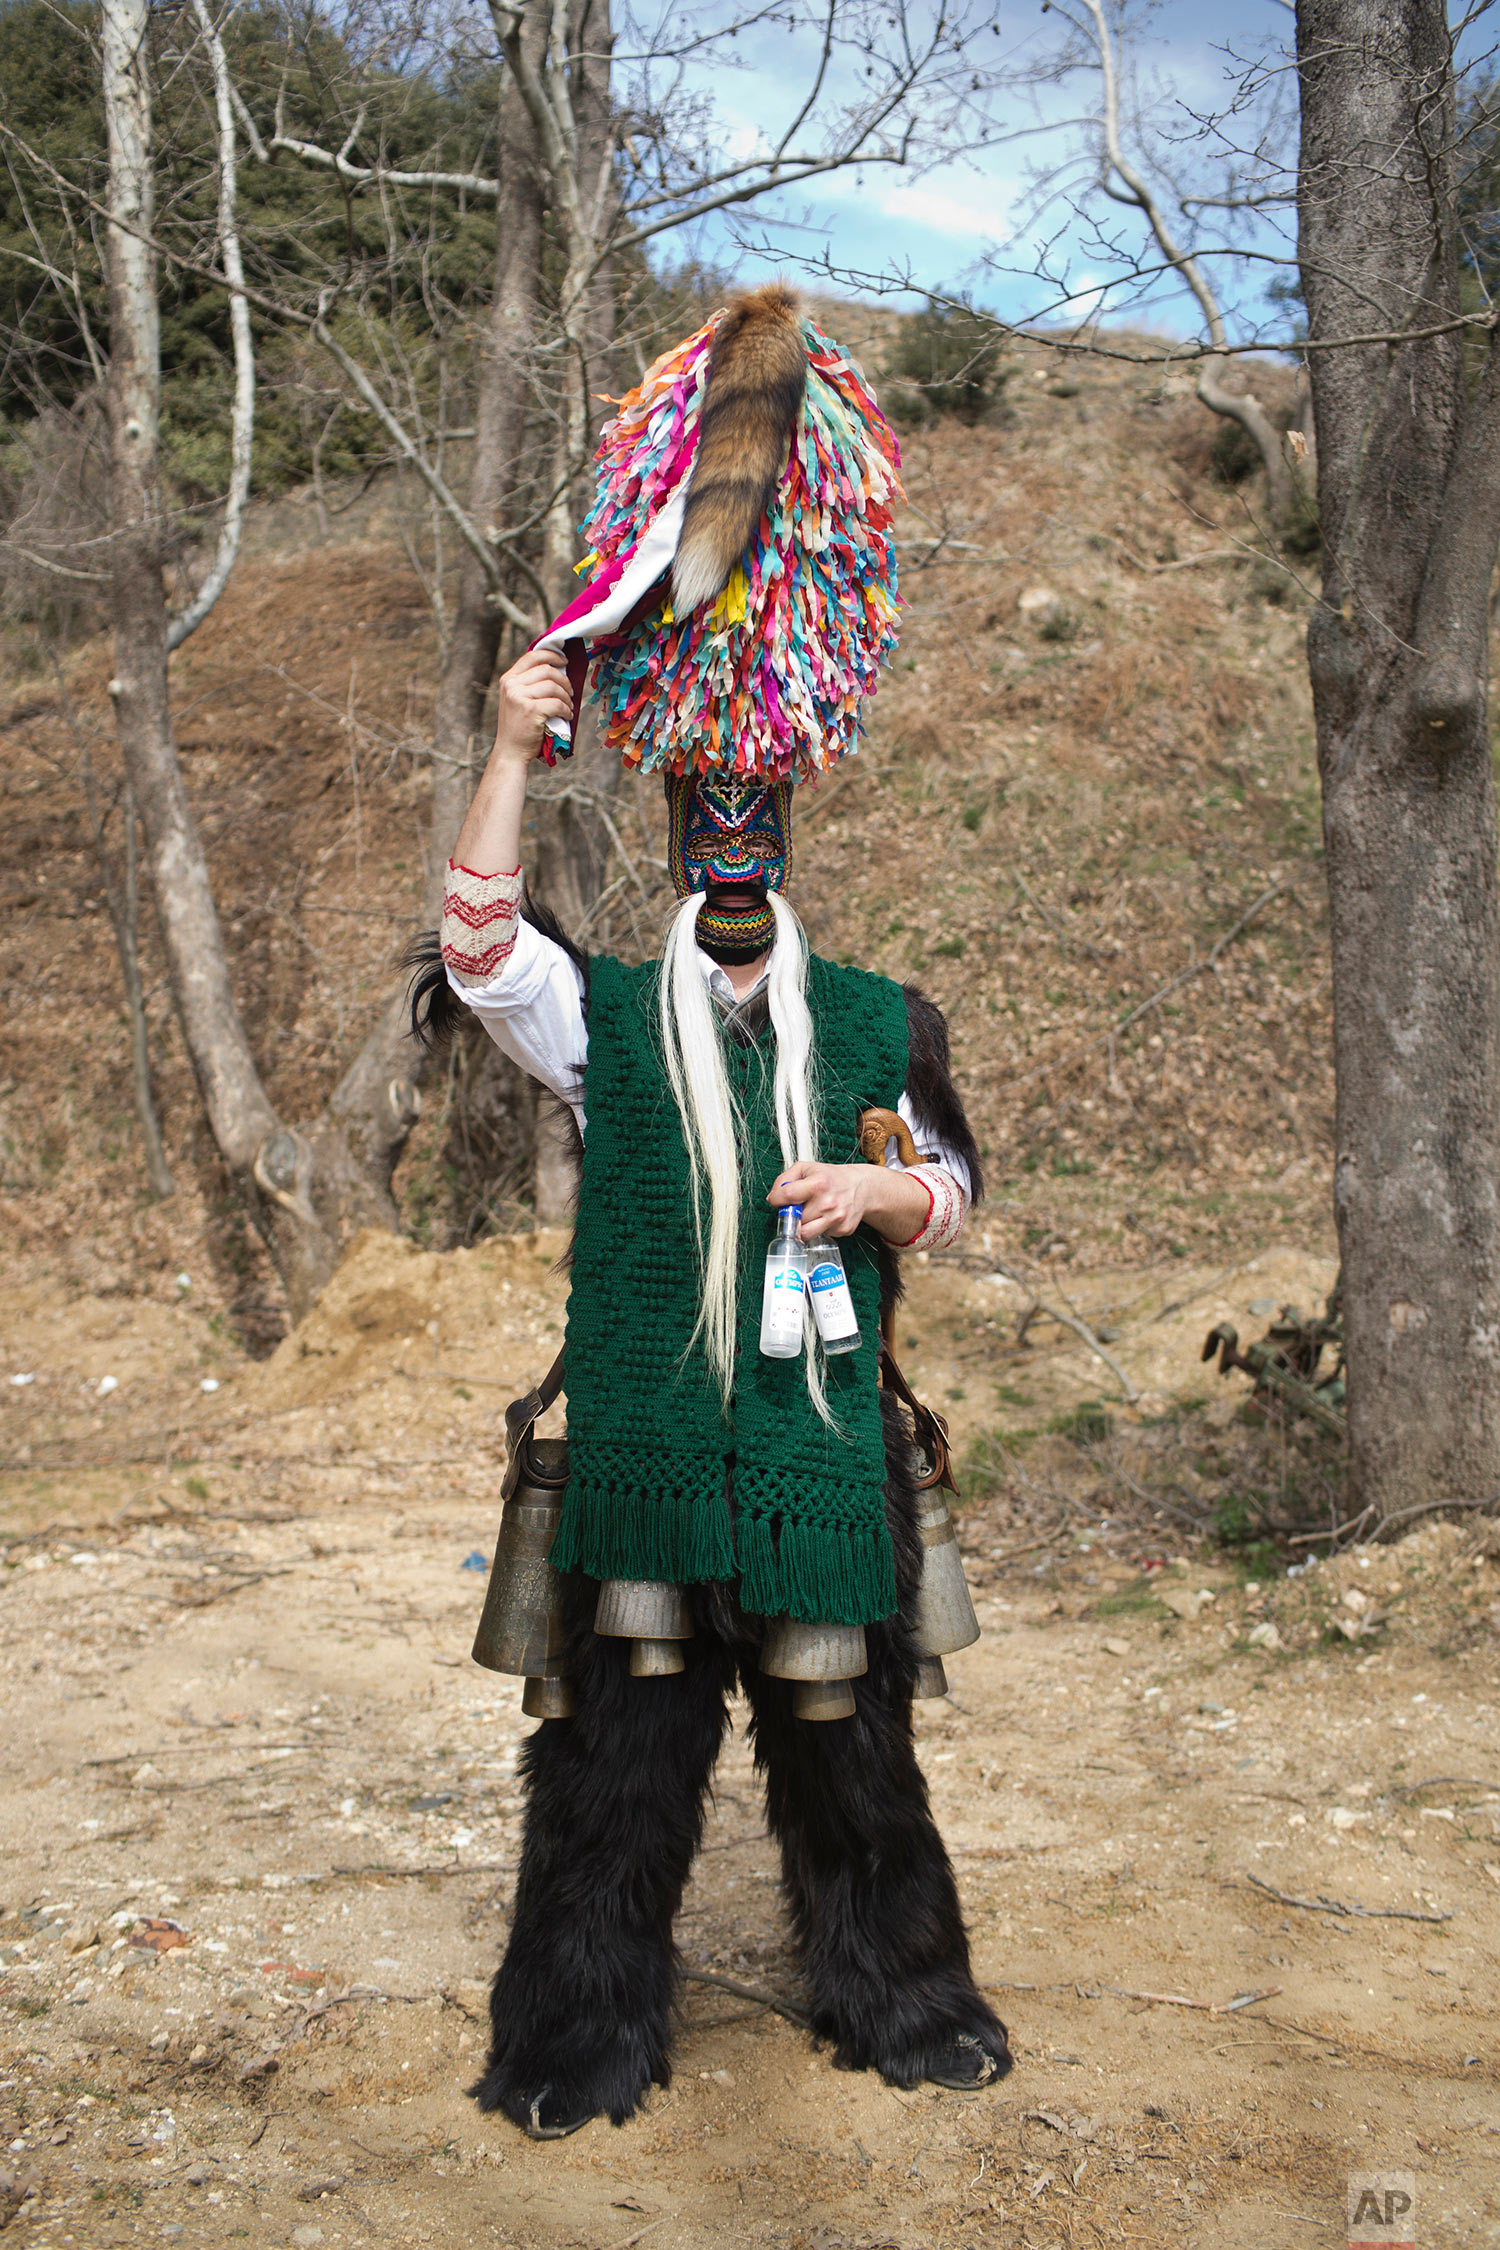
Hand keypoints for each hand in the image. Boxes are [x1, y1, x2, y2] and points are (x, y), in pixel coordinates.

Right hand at [490, 646, 571, 767]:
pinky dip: (566, 710)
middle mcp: (511, 685)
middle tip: (571, 692)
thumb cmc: (519, 727)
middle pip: (547, 670)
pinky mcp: (530, 710)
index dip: (552, 655)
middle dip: (564, 680)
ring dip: (567, 697)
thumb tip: (559, 670)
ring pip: (553, 686)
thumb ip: (530, 684)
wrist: (511, 751)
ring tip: (568, 706)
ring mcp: (519, 697)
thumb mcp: (517, 699)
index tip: (565, 661)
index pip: (532, 656)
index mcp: (508, 679)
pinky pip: (557, 703)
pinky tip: (567, 716)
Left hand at [767, 1157, 934, 1246]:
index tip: (777, 1200)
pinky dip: (819, 1228)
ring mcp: (836, 1219)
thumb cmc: (832, 1177)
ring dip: (804, 1225)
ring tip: (811, 1213)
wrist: (862, 1187)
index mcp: (818, 1184)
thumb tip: (773, 1198)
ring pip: (805, 1233)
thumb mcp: (807, 1168)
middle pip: (795, 1219)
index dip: (777, 1199)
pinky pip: (821, 1235)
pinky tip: (826, 1216)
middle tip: (799, 1206)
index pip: (787, 1196)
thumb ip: (785, 1179)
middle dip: (793, 1214)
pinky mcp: (843, 1230)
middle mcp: (828, 1203)